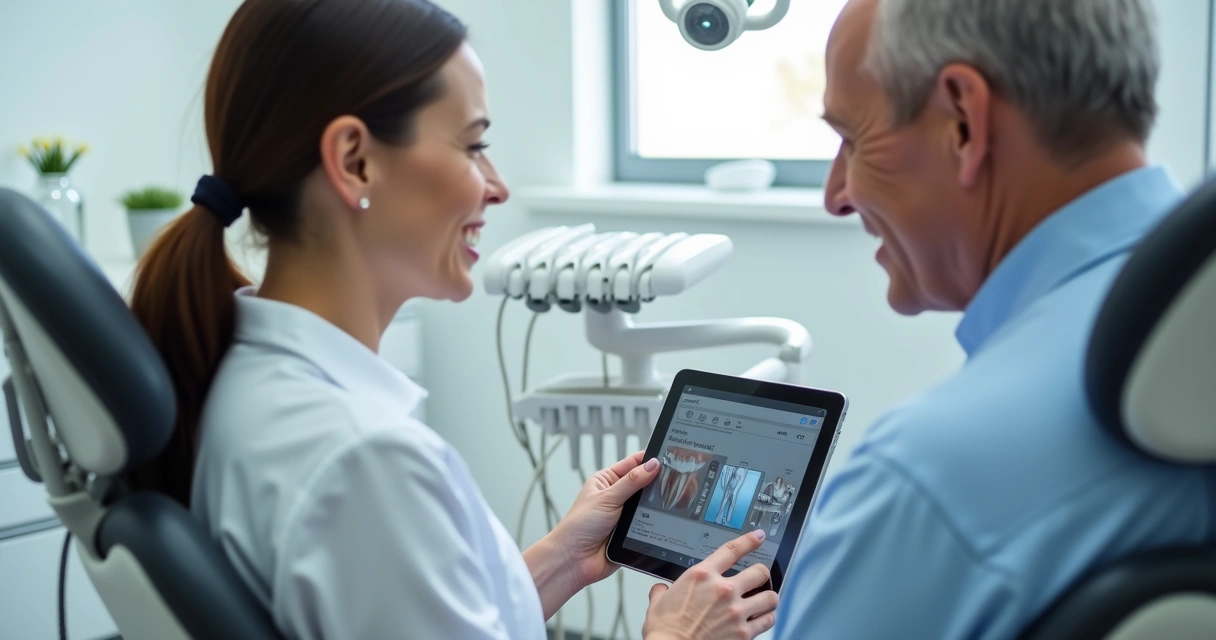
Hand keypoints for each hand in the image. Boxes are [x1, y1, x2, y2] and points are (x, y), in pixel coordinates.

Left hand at [550, 450, 660, 588]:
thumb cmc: (579, 526)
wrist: (574, 559)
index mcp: (607, 481)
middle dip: (655, 483)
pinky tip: (662, 520)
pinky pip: (649, 523)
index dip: (649, 460)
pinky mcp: (632, 532)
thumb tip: (652, 465)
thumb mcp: (607, 497)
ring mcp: (625, 515)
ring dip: (654, 505)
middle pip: (643, 484)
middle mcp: (616, 496)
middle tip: (675, 479)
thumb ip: (632, 481)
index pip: (632, 464)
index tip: (667, 456)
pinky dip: (654, 522)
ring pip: (648, 505)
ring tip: (669, 501)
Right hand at [643, 530, 778, 639]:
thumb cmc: (665, 631)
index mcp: (702, 576)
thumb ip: (663, 591)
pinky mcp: (744, 632)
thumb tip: (661, 589)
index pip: (732, 550)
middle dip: (762, 573)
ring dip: (768, 597)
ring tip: (765, 599)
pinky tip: (763, 618)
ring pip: (769, 597)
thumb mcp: (658, 603)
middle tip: (759, 577)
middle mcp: (723, 590)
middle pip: (759, 572)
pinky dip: (767, 618)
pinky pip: (767, 621)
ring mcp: (736, 611)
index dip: (750, 540)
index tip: (759, 537)